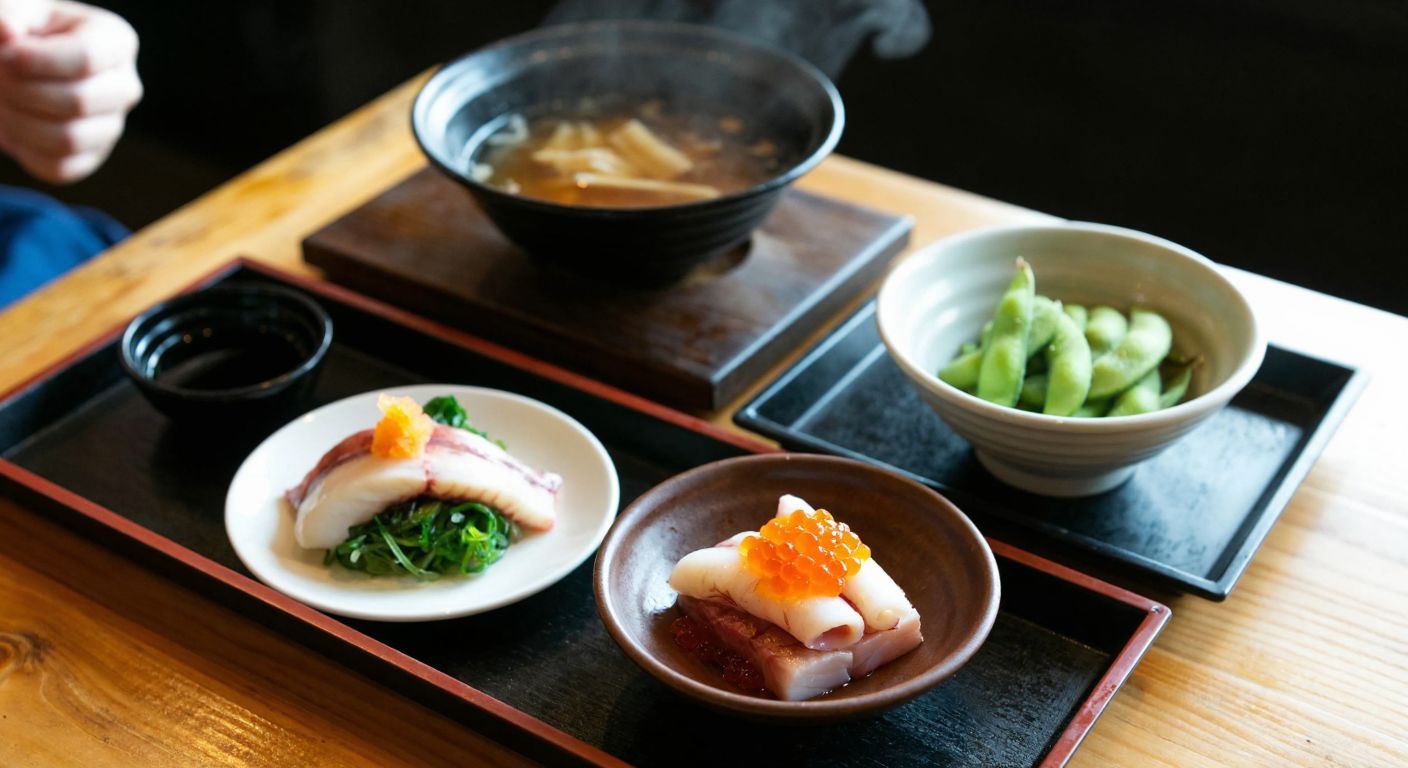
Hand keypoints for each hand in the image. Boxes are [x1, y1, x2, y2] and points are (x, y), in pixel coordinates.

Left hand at [0, 0, 140, 183]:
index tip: (3, 57)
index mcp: (116, 42)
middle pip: (78, 101)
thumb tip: (7, 32)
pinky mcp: (91, 157)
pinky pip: (59, 168)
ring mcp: (112, 126)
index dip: (35, 61)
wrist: (25, 66)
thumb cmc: (25, 34)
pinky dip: (24, 149)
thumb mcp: (18, 12)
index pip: (86, 59)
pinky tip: (12, 125)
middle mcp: (124, 87)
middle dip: (22, 92)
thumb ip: (10, 16)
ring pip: (67, 139)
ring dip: (17, 123)